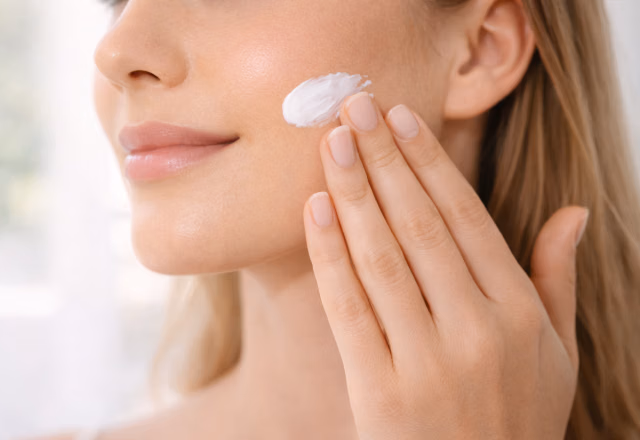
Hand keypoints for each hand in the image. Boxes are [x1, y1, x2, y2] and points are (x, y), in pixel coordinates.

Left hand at [303, 92, 588, 438]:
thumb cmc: (515, 418)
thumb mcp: (556, 355)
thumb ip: (557, 280)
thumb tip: (573, 212)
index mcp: (519, 314)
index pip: (466, 219)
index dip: (429, 164)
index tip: (400, 120)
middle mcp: (476, 331)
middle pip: (419, 226)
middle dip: (383, 160)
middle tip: (354, 109)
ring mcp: (427, 362)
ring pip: (382, 258)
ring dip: (353, 193)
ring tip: (331, 144)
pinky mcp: (380, 392)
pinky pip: (349, 309)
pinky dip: (329, 256)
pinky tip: (315, 210)